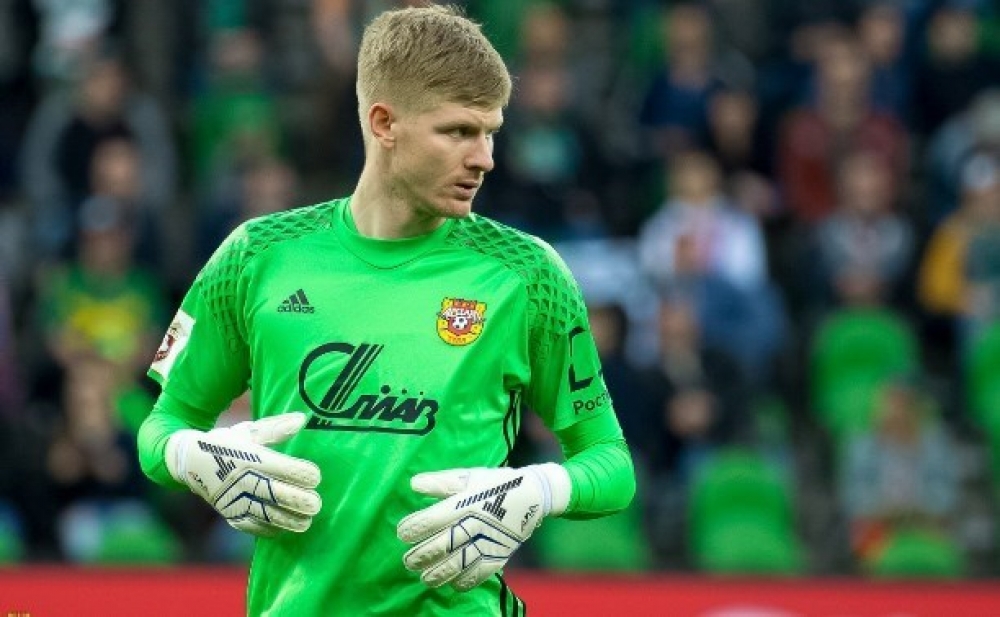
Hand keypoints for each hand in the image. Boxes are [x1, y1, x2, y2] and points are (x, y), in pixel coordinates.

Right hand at [165, 412, 321, 536]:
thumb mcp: (248, 432)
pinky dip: (270, 529)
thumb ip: (276, 428)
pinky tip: (284, 528)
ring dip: (289, 520)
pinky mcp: (229, 514)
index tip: (316, 476)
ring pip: (267, 514)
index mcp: (251, 457)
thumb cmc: (225, 443)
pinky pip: (252, 526)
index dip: (302, 474)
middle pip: (277, 493)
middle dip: (300, 501)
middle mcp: (243, 480)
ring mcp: (235, 500)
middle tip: (316, 504)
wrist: (187, 461)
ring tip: (306, 521)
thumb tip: (302, 418)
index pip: (283, 468)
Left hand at [397, 463, 570, 590]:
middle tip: (408, 561)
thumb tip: (413, 484)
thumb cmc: (497, 483)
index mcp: (466, 502)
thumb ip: (441, 482)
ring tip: (424, 578)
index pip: (433, 519)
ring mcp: (489, 542)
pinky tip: (452, 584)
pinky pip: (480, 574)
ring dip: (439, 574)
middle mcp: (475, 524)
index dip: (414, 528)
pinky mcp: (500, 555)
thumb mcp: (470, 476)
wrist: (536, 494)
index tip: (402, 534)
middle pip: (443, 545)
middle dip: (421, 555)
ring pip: (459, 564)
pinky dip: (465, 581)